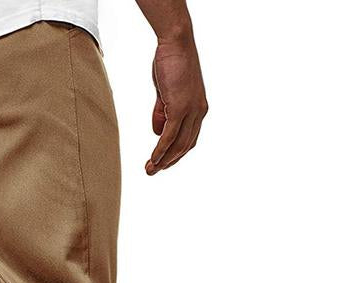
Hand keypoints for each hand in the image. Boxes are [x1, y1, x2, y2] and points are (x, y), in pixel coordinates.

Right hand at [146, 37, 206, 174]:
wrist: (176, 43)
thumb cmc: (171, 62)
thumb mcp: (166, 92)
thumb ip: (162, 113)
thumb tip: (158, 133)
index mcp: (198, 109)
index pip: (188, 139)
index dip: (175, 154)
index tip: (161, 163)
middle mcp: (199, 112)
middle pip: (185, 146)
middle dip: (169, 162)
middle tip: (153, 172)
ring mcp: (191, 111)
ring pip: (178, 145)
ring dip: (163, 160)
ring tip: (150, 170)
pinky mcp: (180, 108)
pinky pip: (169, 136)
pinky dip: (161, 150)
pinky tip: (153, 159)